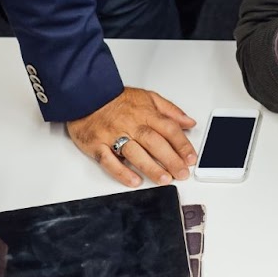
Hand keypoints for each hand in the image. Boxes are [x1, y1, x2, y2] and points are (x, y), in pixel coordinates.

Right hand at [67, 87, 196, 187]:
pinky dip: (121, 172)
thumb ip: (170, 110)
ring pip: (135, 153)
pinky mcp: (97, 145)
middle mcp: (131, 125)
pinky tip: (134, 181)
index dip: (182, 144)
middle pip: (155, 143)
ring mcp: (113, 135)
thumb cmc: (117, 99)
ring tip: (164, 180)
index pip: (169, 129)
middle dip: (171, 159)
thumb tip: (189, 122)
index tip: (191, 158)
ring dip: (151, 168)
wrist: (86, 95)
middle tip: (182, 173)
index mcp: (145, 113)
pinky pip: (109, 160)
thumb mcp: (148, 97)